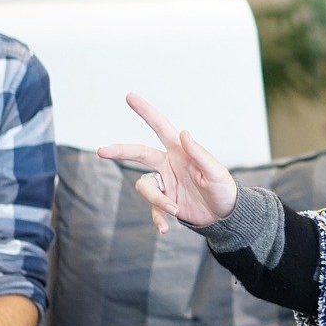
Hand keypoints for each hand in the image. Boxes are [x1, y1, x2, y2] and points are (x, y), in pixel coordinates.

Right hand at [98, 92, 240, 232]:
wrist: (224, 215)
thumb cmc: (224, 189)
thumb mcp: (216, 173)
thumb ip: (200, 154)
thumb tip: (183, 132)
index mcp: (180, 151)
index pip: (160, 127)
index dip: (146, 111)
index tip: (129, 96)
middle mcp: (168, 164)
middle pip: (139, 153)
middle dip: (120, 151)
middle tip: (101, 151)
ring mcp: (165, 184)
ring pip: (144, 187)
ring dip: (156, 200)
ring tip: (174, 209)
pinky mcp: (164, 202)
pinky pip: (152, 210)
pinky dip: (157, 219)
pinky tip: (166, 229)